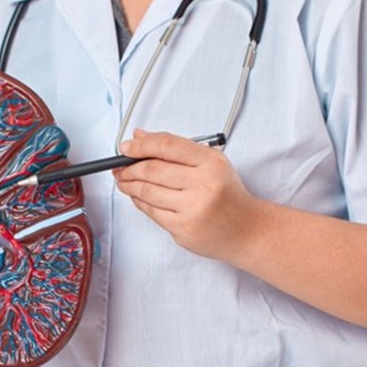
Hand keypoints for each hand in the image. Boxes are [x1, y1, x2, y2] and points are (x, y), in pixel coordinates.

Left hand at [114, 129, 262, 263]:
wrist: (247, 230)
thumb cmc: (227, 194)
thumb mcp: (210, 163)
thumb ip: (175, 149)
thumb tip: (140, 136)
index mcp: (211, 162)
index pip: (167, 145)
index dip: (141, 145)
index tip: (126, 147)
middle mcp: (203, 184)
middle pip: (152, 169)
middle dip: (129, 168)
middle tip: (119, 167)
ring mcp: (193, 208)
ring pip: (147, 191)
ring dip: (129, 185)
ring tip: (124, 181)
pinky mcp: (183, 228)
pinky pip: (152, 211)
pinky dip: (139, 202)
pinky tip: (138, 197)